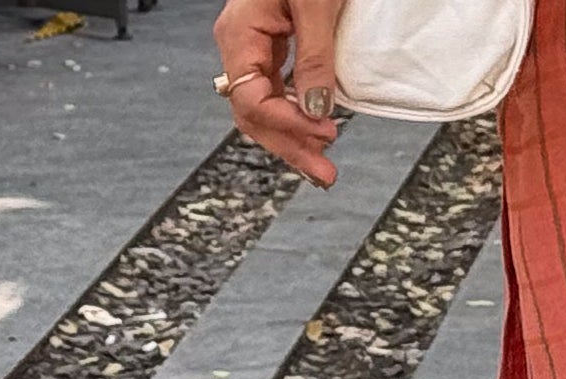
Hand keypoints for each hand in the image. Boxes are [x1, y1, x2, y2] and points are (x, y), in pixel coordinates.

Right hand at [213, 0, 344, 187]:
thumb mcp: (314, 6)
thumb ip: (313, 59)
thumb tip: (317, 110)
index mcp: (240, 32)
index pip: (252, 100)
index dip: (286, 125)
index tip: (324, 134)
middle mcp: (241, 44)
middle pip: (255, 115)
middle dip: (290, 147)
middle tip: (325, 174)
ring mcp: (255, 48)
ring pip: (265, 110)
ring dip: (292, 141)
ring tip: (323, 167)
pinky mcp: (274, 49)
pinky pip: (277, 94)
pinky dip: (296, 119)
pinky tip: (316, 134)